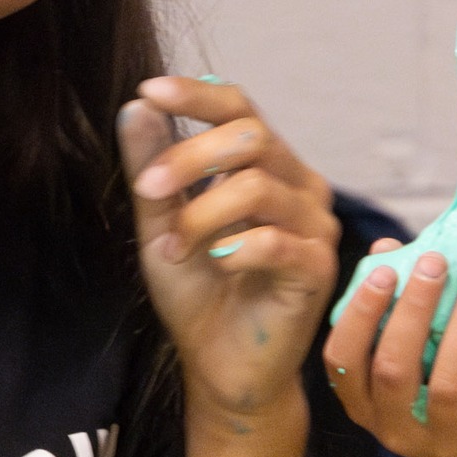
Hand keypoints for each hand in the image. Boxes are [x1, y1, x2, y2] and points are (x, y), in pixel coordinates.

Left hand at [117, 78, 338, 420]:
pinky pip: (276, 240)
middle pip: (251, 137)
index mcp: (267, 165)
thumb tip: (137, 106)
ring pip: (259, 187)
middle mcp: (299, 185)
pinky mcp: (320, 268)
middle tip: (147, 190)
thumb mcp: (161, 223)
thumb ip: (152, 167)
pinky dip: (234, 249)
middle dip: (190, 157)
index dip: (197, 95)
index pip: (240, 109)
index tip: (150, 90)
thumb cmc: (199, 293)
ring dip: (202, 215)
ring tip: (173, 249)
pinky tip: (215, 264)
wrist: (221, 366)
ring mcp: (315, 225)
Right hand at [322, 240, 456, 456]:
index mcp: (366, 404)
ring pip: (448, 384)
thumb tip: (386, 247)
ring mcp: (446, 443)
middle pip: (393, 369)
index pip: (342, 360)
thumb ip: (397, 305)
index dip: (360, 313)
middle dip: (415, 309)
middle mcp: (396, 429)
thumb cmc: (441, 392)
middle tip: (437, 263)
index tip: (385, 271)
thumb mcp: (413, 359)